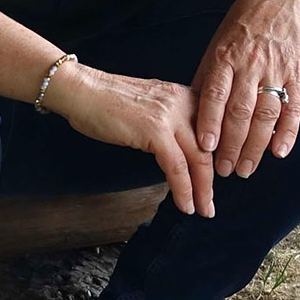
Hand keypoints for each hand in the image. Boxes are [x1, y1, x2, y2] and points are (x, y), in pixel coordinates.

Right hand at [44, 63, 214, 217]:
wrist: (82, 90)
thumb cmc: (107, 101)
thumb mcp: (151, 106)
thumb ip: (171, 122)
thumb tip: (181, 150)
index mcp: (184, 95)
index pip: (213, 131)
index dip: (218, 158)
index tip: (217, 179)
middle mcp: (183, 102)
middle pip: (211, 147)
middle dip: (213, 179)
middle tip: (211, 202)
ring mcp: (170, 115)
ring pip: (199, 159)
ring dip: (203, 190)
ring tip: (203, 209)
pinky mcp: (155, 130)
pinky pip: (177, 167)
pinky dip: (183, 190)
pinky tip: (185, 204)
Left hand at [191, 0, 299, 177]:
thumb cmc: (242, 26)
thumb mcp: (217, 45)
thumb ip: (206, 79)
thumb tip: (190, 113)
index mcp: (226, 56)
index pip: (216, 94)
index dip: (211, 122)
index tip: (206, 148)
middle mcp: (251, 64)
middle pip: (241, 110)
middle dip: (232, 144)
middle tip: (225, 170)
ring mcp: (277, 69)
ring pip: (266, 113)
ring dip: (256, 145)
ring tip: (246, 168)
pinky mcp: (298, 73)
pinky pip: (294, 107)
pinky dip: (288, 131)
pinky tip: (279, 152)